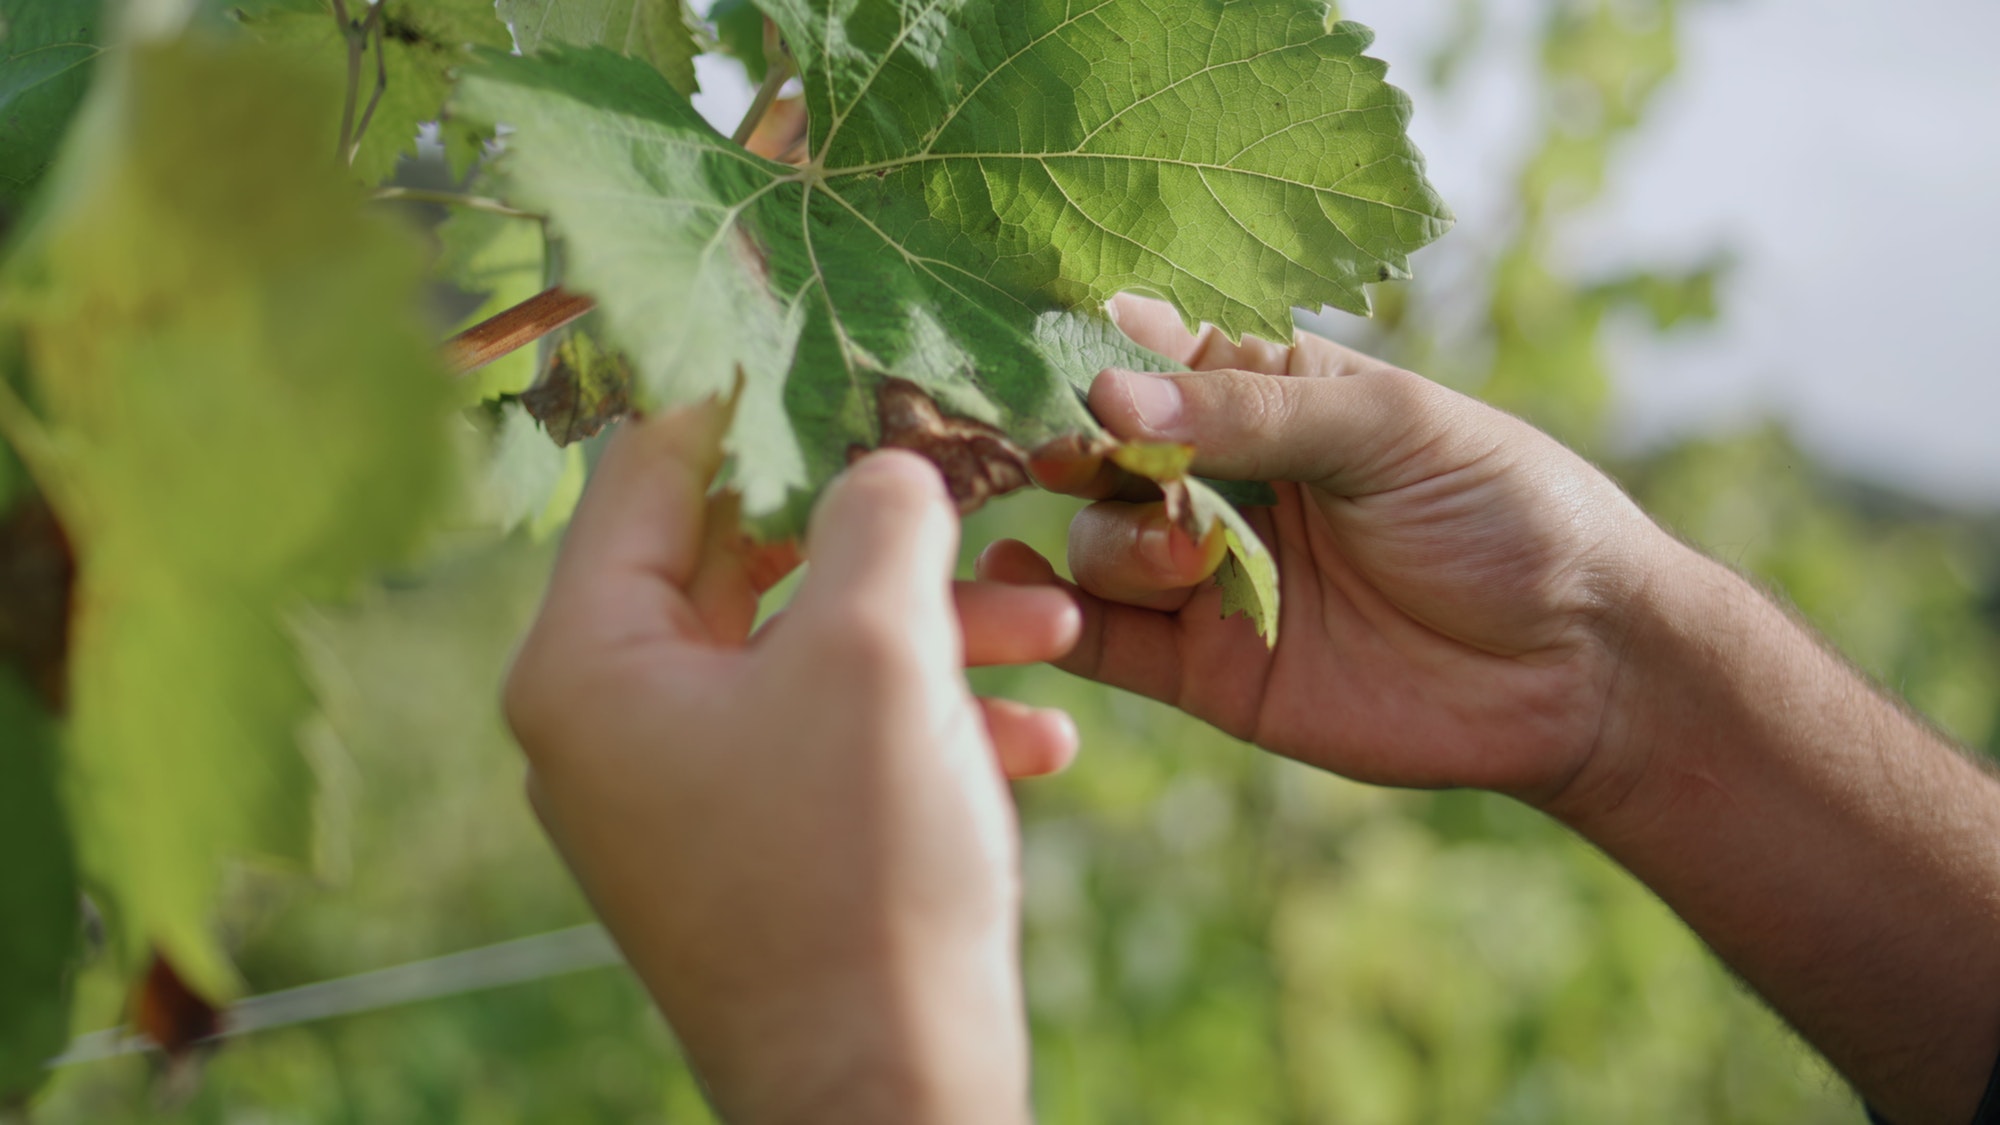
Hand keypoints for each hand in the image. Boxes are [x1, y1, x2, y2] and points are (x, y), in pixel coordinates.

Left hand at [504, 404, 1077, 1124]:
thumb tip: (884, 462)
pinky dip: (924, 722)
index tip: (849, 356)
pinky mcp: (750, 846)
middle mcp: (609, 721)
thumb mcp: (876, 652)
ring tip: (1054, 633)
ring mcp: (678, 792)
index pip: (648, 470)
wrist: (886, 1098)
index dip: (752, 402)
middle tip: (982, 497)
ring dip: (932, 632)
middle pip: (743, 563)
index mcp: (587, 662)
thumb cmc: (860, 870)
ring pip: (807, 655)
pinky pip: (829, 743)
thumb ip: (876, 516)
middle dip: (884, 537)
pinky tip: (1038, 739)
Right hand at [981, 295, 1670, 806]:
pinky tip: (1023, 588)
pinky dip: (1052, 613)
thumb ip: (1247, 416)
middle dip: (1078, 452)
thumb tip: (1107, 399)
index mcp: (1267, 396)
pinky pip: (1102, 639)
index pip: (1149, 358)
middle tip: (1076, 455)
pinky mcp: (1205, 669)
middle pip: (1101, 455)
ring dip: (1112, 541)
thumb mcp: (1387, 429)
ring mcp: (1207, 576)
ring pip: (1096, 543)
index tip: (1036, 350)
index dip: (1087, 354)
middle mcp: (1222, 480)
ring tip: (1182, 554)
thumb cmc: (1504, 510)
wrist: (1578, 667)